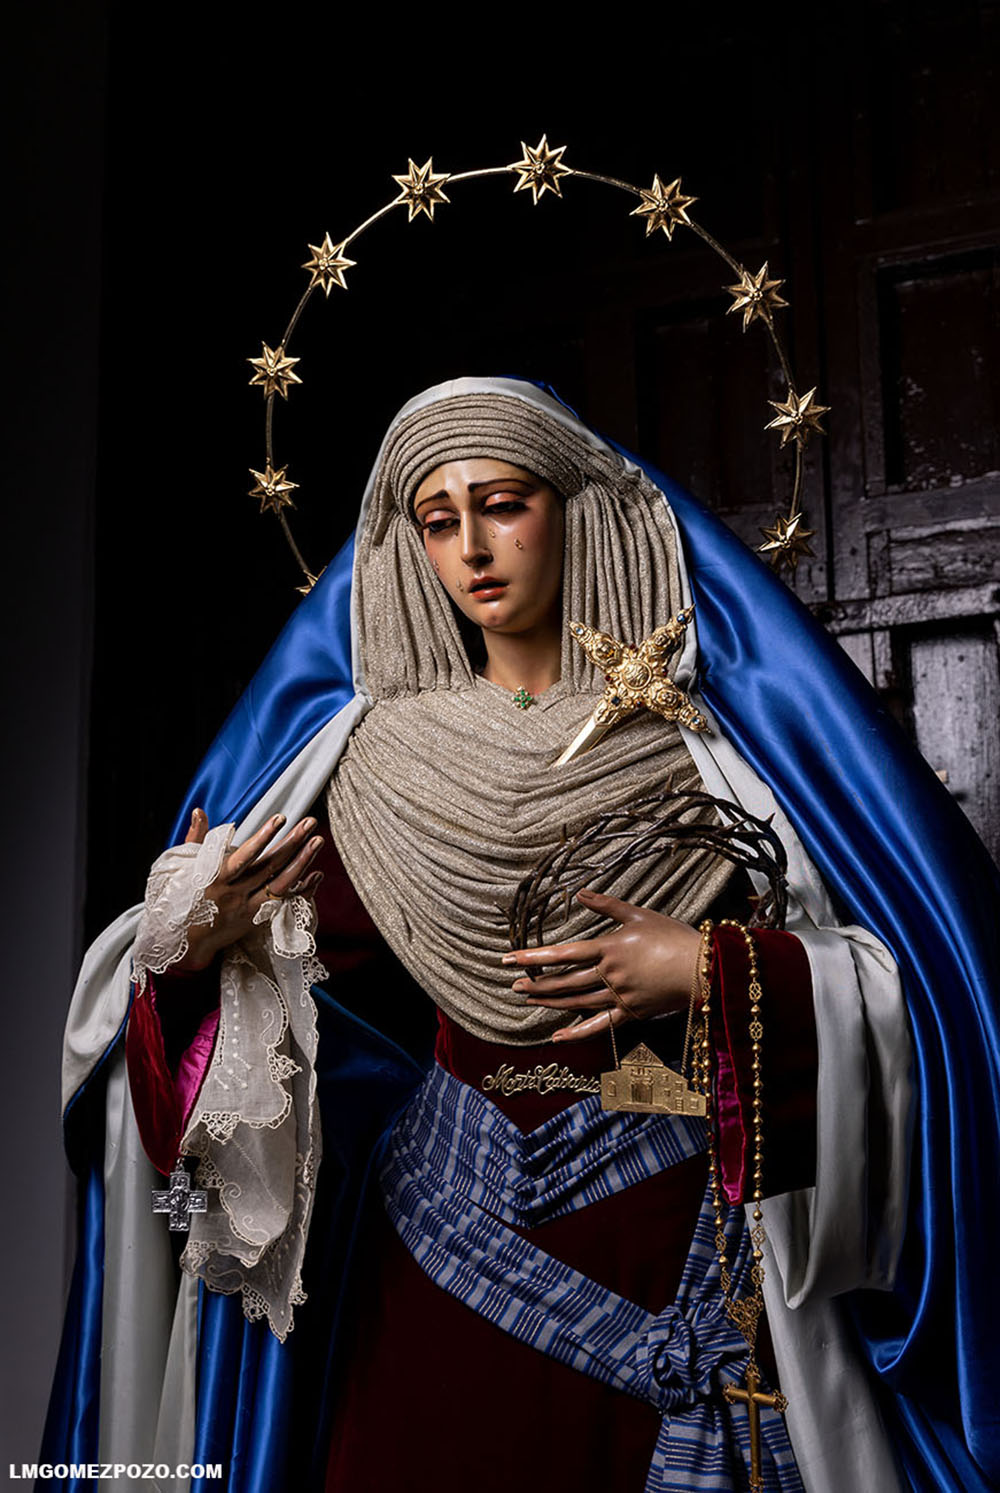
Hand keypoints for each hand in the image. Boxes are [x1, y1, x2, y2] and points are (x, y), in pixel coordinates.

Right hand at [176, 807, 324, 970]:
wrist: (187, 942)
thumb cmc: (183, 898)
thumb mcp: (183, 867)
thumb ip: (196, 838)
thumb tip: (198, 811)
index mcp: (216, 878)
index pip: (245, 856)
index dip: (263, 837)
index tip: (280, 818)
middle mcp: (235, 893)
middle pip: (270, 866)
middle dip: (292, 842)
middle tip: (310, 822)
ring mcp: (248, 907)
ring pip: (281, 884)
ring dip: (302, 862)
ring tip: (317, 841)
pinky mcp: (257, 919)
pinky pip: (284, 903)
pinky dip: (301, 890)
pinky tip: (317, 874)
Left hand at [502, 888, 700, 1041]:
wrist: (704, 967)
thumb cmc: (673, 936)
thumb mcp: (638, 914)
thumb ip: (606, 904)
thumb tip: (579, 892)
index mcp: (609, 948)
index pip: (562, 953)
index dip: (532, 956)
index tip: (508, 959)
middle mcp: (609, 974)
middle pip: (565, 981)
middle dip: (537, 984)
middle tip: (513, 986)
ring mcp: (620, 996)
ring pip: (577, 1002)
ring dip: (551, 1002)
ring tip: (529, 1000)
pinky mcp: (632, 1013)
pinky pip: (600, 1025)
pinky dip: (578, 1032)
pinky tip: (558, 1036)